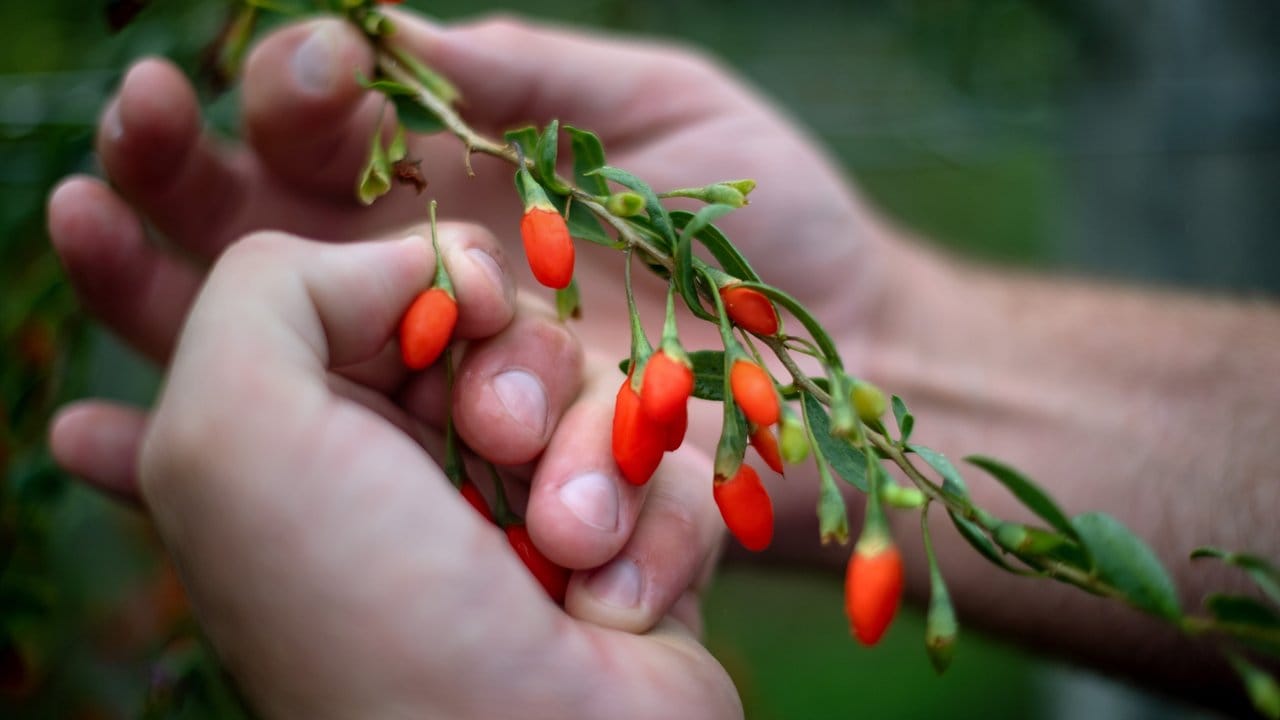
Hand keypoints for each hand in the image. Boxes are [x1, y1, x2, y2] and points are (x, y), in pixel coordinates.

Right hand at [48, 10, 890, 463]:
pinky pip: (304, 454)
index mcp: (460, 178)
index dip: (290, 84)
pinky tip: (82, 438)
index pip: (330, 123)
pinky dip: (180, 447)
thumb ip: (524, 74)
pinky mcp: (448, 464)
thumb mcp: (654, 107)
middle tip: (139, 122)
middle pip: (254, 221)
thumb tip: (383, 24)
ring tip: (104, 229)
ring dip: (172, 291)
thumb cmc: (767, 223)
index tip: (308, 63)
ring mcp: (424, 373)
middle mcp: (417, 273)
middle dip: (179, 166)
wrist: (845, 364)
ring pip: (256, 332)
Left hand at [137, 230, 738, 718]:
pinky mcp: (633, 548)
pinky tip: (613, 610)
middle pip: (503, 326)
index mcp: (308, 439)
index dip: (417, 285)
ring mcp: (530, 512)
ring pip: (599, 387)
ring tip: (567, 548)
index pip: (380, 291)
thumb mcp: (235, 432)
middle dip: (513, 374)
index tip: (438, 318)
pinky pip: (674, 466)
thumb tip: (422, 267)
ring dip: (593, 459)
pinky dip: (655, 529)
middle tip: (495, 441)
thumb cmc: (370, 614)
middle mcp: (415, 472)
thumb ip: (269, 287)